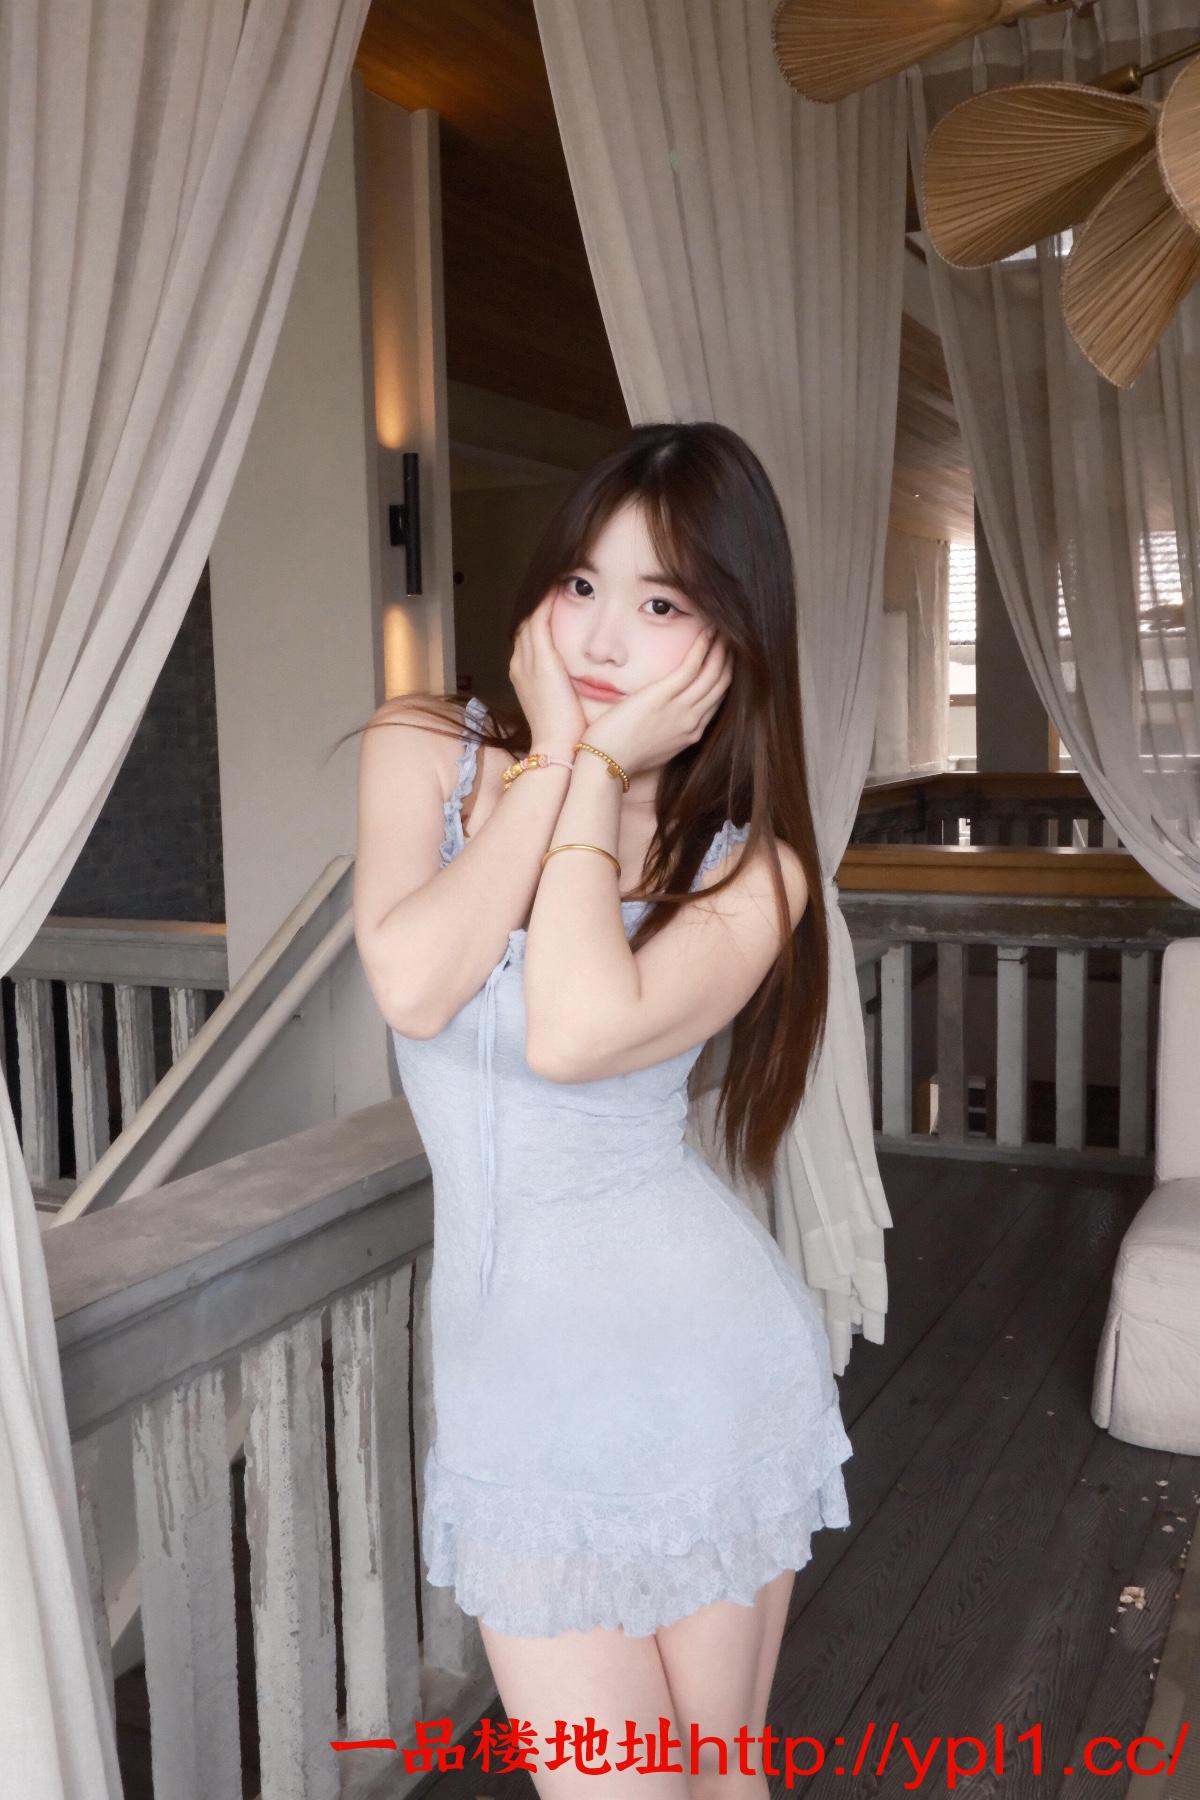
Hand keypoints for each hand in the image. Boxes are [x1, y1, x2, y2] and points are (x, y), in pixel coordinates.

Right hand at [509, 591, 586, 752]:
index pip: (532, 636)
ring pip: (532, 616)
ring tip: (562, 577)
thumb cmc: (569, 736)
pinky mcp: (540, 661)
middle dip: (542, 602)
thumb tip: (590, 680)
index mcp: (525, 675)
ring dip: (545, 597)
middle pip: (528, 622)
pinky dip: (548, 602)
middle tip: (560, 582)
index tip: (560, 602)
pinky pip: (540, 620)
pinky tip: (562, 586)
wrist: (559, 752)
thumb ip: (573, 687)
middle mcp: (520, 664)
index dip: (543, 616)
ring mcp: (526, 661)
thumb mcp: (566, 706)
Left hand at [575, 627, 731, 777]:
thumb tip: (668, 716)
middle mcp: (692, 721)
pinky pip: (692, 667)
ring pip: (713, 674)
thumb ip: (669, 729)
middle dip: (729, 659)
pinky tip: (707, 631)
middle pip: (721, 685)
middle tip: (732, 638)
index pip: (717, 700)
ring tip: (723, 629)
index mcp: (691, 734)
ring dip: (721, 648)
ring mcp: (680, 710)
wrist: (606, 763)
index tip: (726, 659)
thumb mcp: (656, 746)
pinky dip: (703, 647)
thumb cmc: (623, 755)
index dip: (724, 676)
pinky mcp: (663, 697)